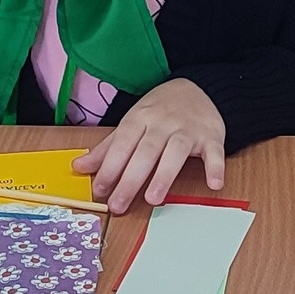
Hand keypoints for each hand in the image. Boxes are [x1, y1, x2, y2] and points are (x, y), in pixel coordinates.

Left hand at [76, 78, 225, 212]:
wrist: (200, 88)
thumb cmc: (160, 110)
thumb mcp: (132, 122)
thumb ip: (108, 148)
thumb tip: (79, 167)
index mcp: (139, 118)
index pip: (122, 143)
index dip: (110, 166)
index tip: (99, 189)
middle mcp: (162, 123)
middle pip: (145, 152)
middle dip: (130, 179)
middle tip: (118, 204)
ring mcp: (188, 129)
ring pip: (175, 152)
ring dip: (164, 175)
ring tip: (153, 199)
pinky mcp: (211, 136)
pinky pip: (214, 152)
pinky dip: (215, 167)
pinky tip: (213, 184)